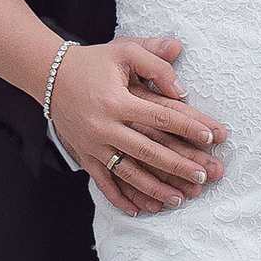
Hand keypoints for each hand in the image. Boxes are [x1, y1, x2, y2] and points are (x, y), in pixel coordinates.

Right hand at [48, 36, 227, 217]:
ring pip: (128, 173)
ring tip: (180, 198)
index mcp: (117, 100)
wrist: (49, 75)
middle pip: (148, 151)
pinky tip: (140, 210)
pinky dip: (121, 199)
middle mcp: (105, 126)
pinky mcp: (85, 155)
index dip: (188, 127)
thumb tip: (181, 87)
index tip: (211, 136)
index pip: (160, 117)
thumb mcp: (124, 50)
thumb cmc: (93, 61)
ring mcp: (93, 145)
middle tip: (205, 176)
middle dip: (179, 165)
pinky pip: (104, 182)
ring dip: (155, 188)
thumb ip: (155, 62)